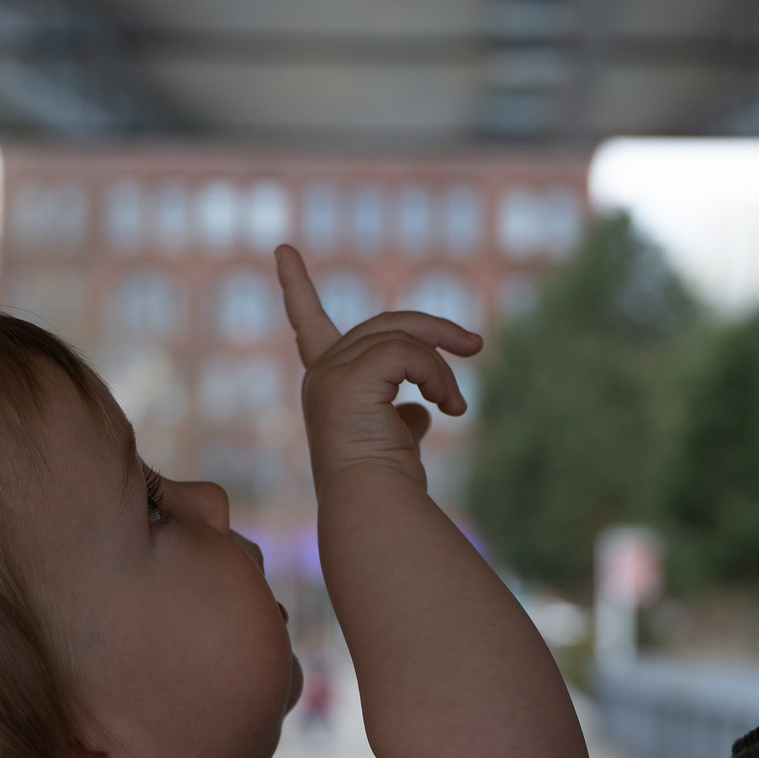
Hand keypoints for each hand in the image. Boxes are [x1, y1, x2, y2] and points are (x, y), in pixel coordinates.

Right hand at [275, 244, 483, 487]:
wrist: (375, 506)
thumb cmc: (387, 484)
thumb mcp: (396, 437)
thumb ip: (404, 413)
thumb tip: (422, 410)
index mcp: (328, 384)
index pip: (307, 324)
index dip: (296, 287)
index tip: (284, 250)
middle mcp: (321, 373)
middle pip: (386, 324)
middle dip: (434, 331)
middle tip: (475, 346)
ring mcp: (331, 373)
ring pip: (402, 338)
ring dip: (441, 367)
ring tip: (458, 405)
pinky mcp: (348, 378)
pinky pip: (406, 353)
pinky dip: (435, 375)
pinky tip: (449, 406)